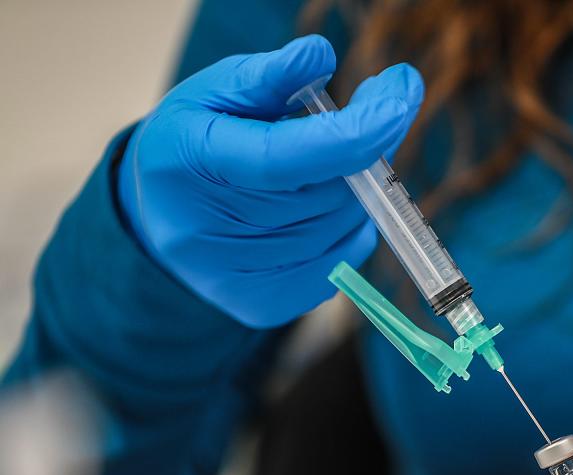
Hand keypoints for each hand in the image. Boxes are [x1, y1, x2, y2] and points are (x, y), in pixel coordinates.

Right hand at [118, 35, 423, 327]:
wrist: (159, 217)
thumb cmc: (197, 142)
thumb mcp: (217, 93)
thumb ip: (271, 77)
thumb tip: (320, 56)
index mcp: (192, 163)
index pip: (284, 157)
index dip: (351, 132)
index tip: (400, 93)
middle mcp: (208, 232)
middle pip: (326, 193)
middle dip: (362, 151)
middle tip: (368, 118)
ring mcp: (235, 277)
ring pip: (342, 227)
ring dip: (355, 190)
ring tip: (324, 167)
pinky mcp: (262, 306)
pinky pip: (341, 262)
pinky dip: (348, 228)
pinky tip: (320, 208)